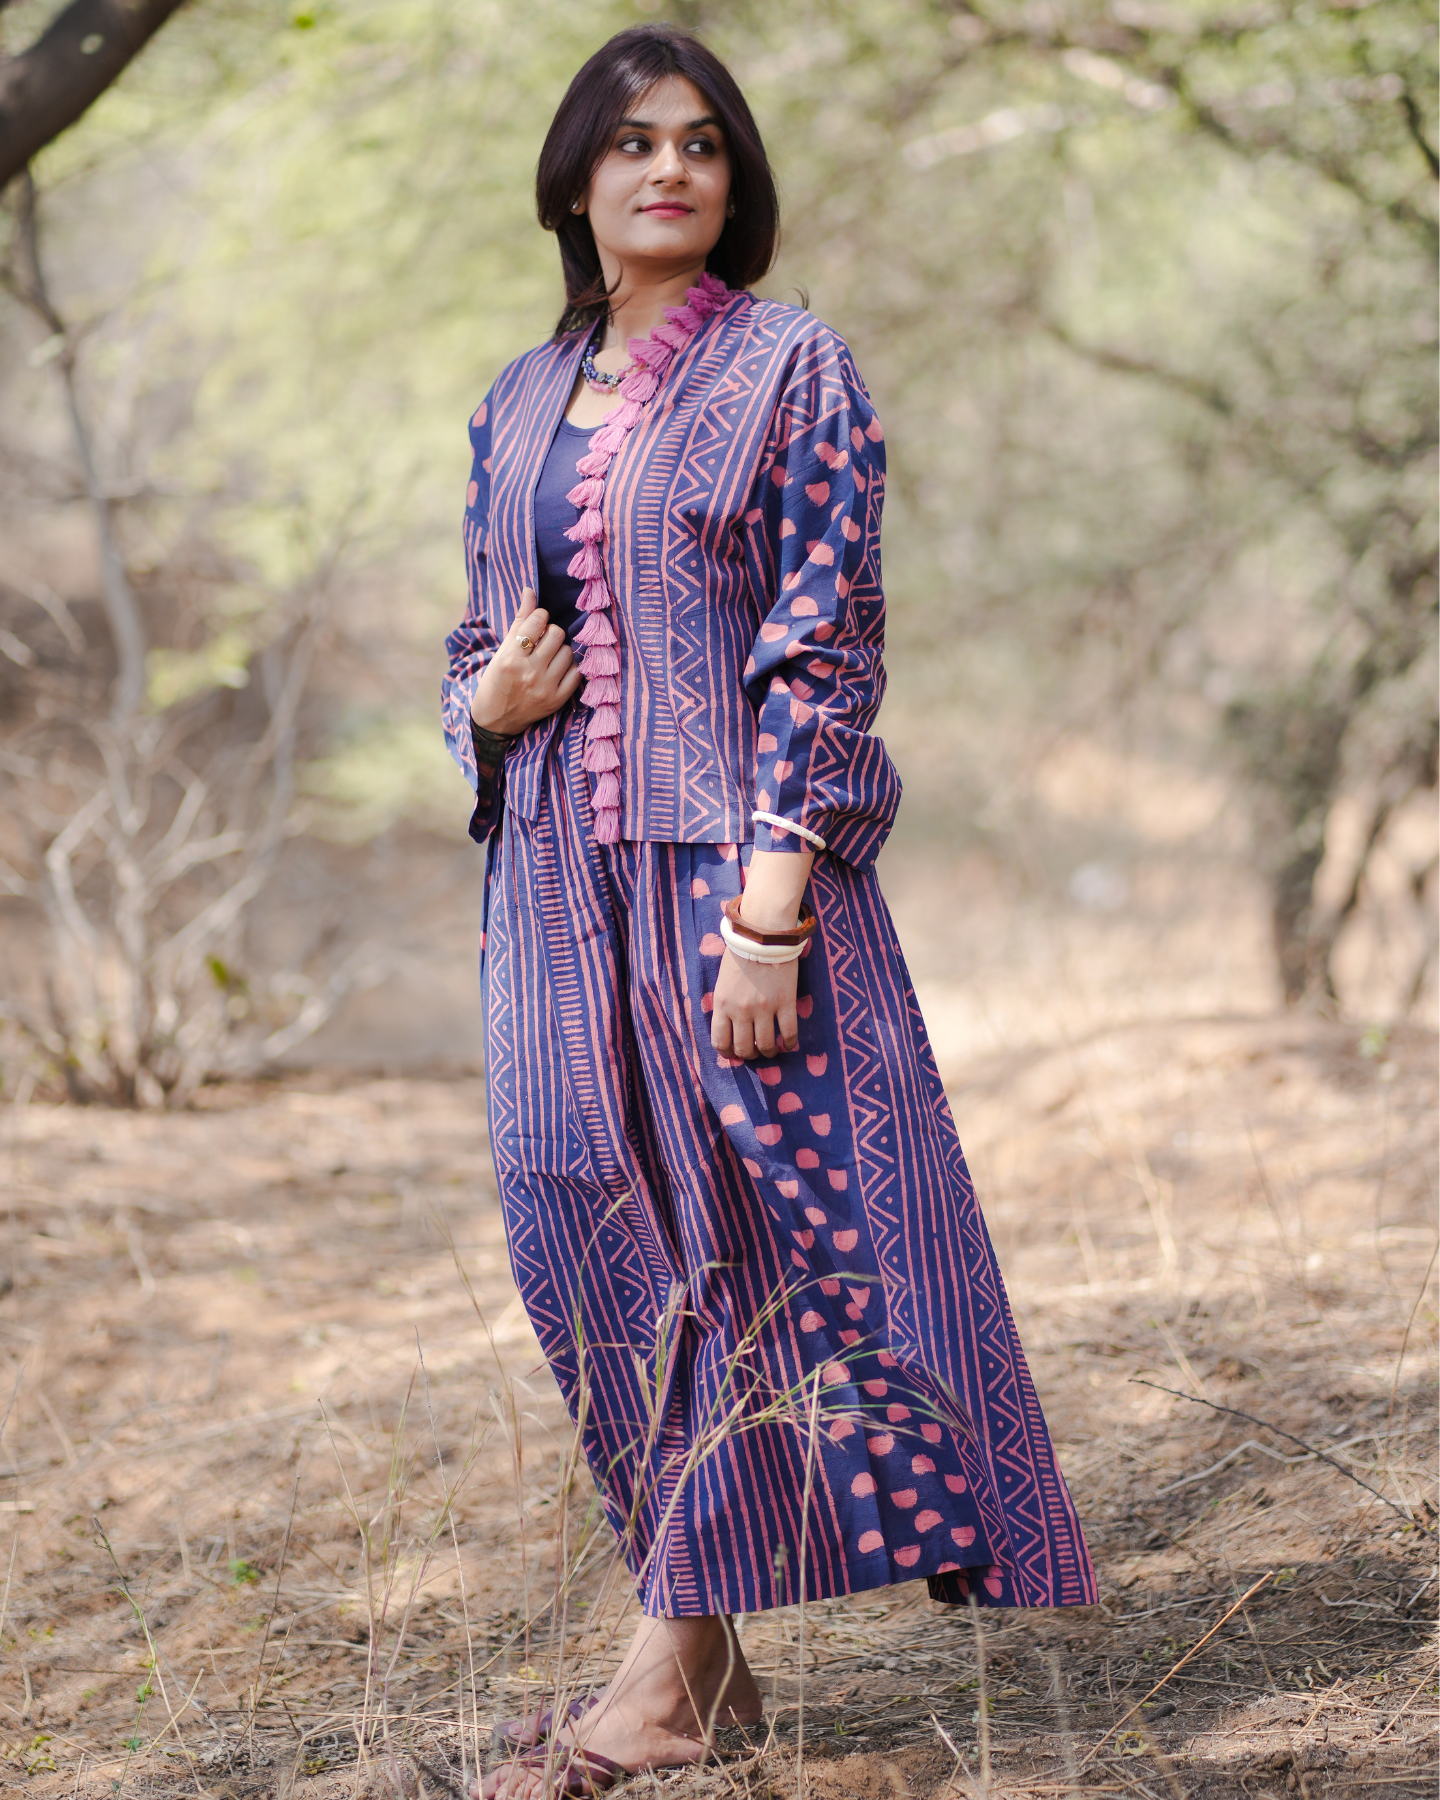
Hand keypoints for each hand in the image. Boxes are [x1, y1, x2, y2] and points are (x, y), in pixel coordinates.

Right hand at [472, 588, 582, 736]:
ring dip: (560, 650)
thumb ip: (520, 621)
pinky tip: (557, 669)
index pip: (536, 622)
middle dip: (551, 632)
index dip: (539, 616)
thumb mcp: (502, 651)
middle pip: (557, 634)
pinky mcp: (557, 701)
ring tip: (548, 657)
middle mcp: (529, 674)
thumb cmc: (497, 680)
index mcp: (510, 659)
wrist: (496, 719)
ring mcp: (545, 689)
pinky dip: (569, 668)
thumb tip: (530, 590)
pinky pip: (576, 673)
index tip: (537, 621)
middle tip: (543, 641)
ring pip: (568, 652)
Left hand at [709, 847, 814, 1059]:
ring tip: (772, 1050)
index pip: (720, 1041)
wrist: (763, 933)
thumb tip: (730, 1025)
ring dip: (769, 1052)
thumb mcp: (723, 981)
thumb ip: (725, 1004)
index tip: (734, 1053)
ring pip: (766, 1046)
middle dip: (749, 1055)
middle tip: (755, 1052)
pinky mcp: (785, 1003)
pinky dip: (788, 1043)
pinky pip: (788, 1033)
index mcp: (723, 1004)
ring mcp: (764, 1008)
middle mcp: (741, 1010)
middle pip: (744, 1048)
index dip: (727, 1053)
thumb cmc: (740, 953)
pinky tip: (788, 1044)